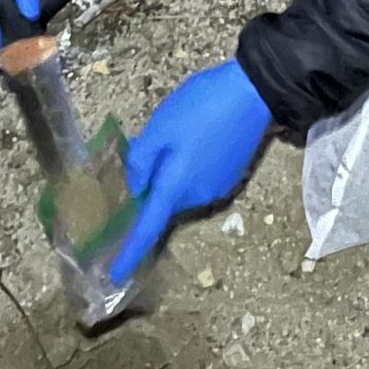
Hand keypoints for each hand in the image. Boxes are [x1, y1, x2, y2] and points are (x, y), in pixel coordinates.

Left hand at [110, 59, 271, 281]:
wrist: (253, 91)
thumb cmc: (200, 106)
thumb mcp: (160, 126)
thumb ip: (141, 160)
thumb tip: (137, 189)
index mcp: (176, 186)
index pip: (148, 227)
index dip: (130, 253)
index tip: (115, 276)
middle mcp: (198, 197)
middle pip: (166, 202)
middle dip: (154, 184)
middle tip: (152, 143)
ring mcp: (218, 188)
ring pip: (183, 189)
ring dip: (173, 173)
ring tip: (179, 133)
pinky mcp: (232, 177)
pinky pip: (199, 180)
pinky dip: (190, 168)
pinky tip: (197, 138)